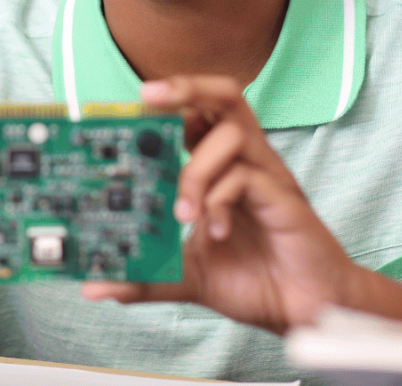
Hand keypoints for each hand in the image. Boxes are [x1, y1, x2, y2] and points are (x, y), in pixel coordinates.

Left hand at [82, 76, 357, 334]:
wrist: (306, 314)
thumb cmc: (255, 281)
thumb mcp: (187, 276)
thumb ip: (145, 277)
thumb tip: (96, 288)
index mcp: (222, 168)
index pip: (196, 113)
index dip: (166, 100)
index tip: (130, 103)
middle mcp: (247, 162)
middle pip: (224, 97)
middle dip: (185, 88)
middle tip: (148, 97)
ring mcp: (268, 177)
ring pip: (231, 133)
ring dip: (195, 168)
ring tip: (183, 213)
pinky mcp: (286, 199)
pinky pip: (247, 176)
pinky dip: (220, 199)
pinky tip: (215, 231)